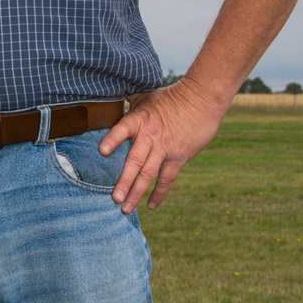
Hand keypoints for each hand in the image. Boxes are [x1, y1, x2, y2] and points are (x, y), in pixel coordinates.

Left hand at [98, 77, 229, 213]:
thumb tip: (105, 95)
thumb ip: (124, 101)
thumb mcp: (143, 94)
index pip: (122, 129)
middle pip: (134, 161)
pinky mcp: (178, 157)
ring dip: (136, 192)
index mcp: (138, 119)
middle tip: (114, 198)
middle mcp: (150, 136)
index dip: (112, 139)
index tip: (102, 151)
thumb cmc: (168, 96)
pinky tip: (150, 206)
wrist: (201, 100)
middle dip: (124, 181)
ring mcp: (165, 148)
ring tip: (125, 208)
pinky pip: (167, 178)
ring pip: (148, 174)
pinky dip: (159, 193)